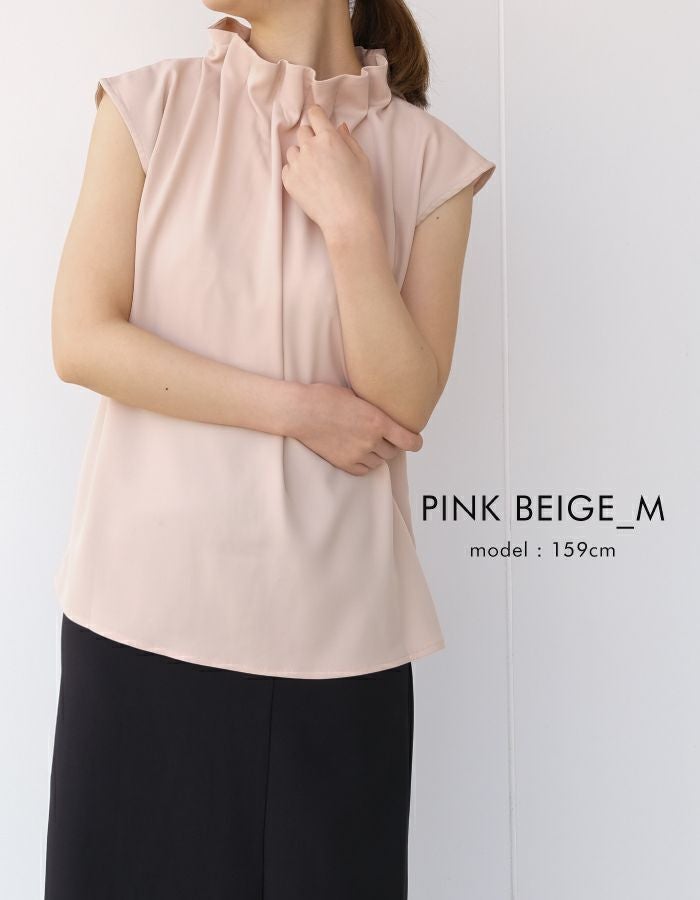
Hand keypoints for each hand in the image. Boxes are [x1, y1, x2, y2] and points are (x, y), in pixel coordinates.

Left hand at [281, 105, 376, 236]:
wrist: (346, 219)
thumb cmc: (359, 190)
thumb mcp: (361, 160)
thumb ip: (348, 140)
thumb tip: (339, 127)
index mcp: (328, 138)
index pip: (314, 114)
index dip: (317, 116)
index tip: (318, 121)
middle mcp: (310, 147)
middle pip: (303, 131)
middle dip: (311, 137)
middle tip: (321, 153)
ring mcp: (297, 164)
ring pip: (293, 150)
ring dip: (301, 155)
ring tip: (314, 171)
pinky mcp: (289, 181)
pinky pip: (287, 168)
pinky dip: (295, 171)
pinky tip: (308, 182)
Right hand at [290, 382, 422, 475]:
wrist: (301, 411)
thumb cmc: (325, 397)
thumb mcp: (357, 395)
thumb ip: (373, 410)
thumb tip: (384, 415)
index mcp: (378, 421)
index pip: (408, 440)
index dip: (415, 442)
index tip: (415, 442)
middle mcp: (371, 440)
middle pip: (393, 451)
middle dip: (392, 445)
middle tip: (385, 438)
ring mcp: (357, 454)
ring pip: (379, 462)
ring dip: (378, 454)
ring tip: (369, 444)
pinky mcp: (344, 463)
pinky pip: (364, 469)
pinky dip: (365, 463)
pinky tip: (360, 454)